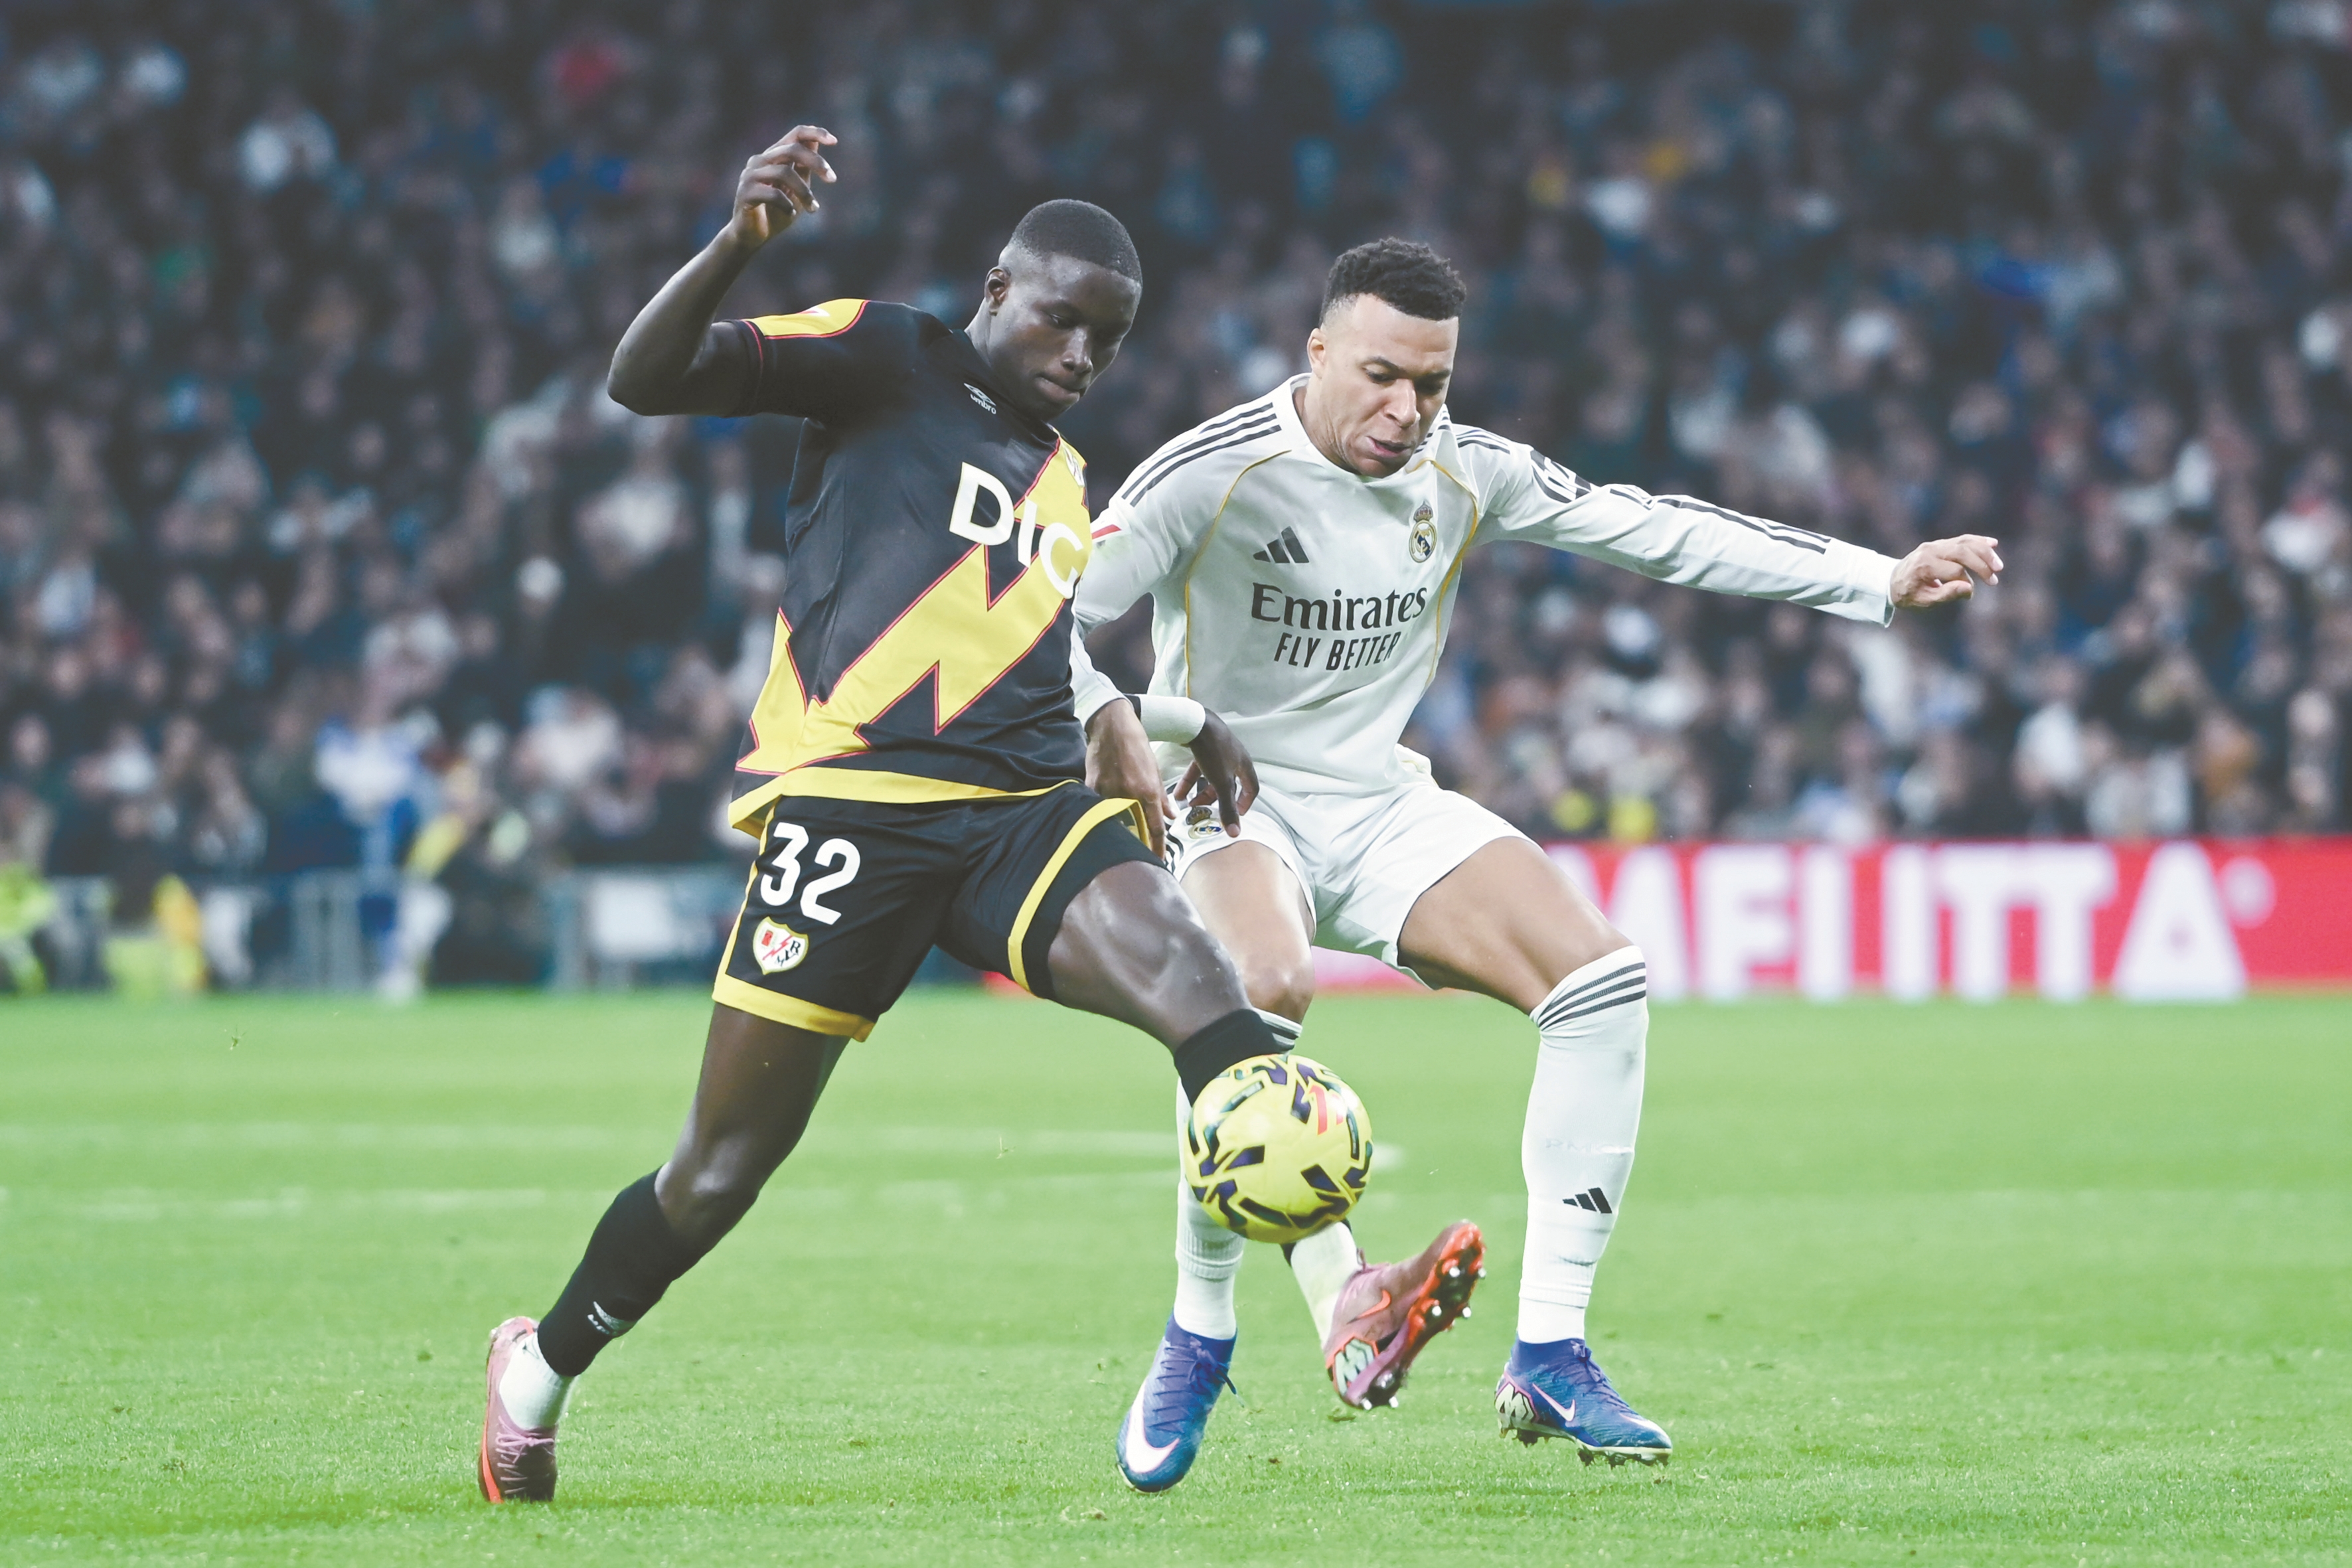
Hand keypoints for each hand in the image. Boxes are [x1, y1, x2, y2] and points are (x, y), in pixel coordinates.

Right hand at [727, 126, 836, 247]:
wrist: (751, 237)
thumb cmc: (775, 212)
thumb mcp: (795, 189)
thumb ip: (803, 168)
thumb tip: (815, 143)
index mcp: (773, 156)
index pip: (795, 135)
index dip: (815, 133)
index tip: (834, 141)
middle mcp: (760, 161)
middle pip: (792, 150)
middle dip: (816, 163)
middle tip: (833, 179)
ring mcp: (750, 175)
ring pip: (784, 172)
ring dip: (805, 192)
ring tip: (813, 208)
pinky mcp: (745, 193)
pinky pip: (773, 194)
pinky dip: (787, 205)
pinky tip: (791, 214)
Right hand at [1085, 699, 1172, 858]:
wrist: (1112, 725)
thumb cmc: (1136, 745)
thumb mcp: (1154, 770)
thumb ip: (1161, 797)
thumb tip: (1171, 816)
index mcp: (1148, 791)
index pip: (1154, 828)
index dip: (1157, 848)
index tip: (1159, 862)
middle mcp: (1129, 794)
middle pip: (1132, 830)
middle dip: (1135, 843)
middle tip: (1138, 853)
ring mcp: (1108, 791)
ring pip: (1112, 821)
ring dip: (1117, 829)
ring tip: (1119, 836)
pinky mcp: (1092, 786)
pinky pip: (1096, 807)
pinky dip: (1100, 813)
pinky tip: (1101, 816)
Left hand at [1173, 710, 1258, 839]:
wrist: (1195, 722)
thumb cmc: (1214, 750)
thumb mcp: (1222, 782)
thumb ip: (1227, 808)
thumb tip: (1235, 832)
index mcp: (1244, 765)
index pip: (1252, 788)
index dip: (1246, 803)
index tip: (1235, 815)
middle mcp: (1234, 758)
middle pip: (1228, 785)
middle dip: (1216, 800)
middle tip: (1206, 812)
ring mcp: (1218, 752)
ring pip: (1212, 778)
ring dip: (1201, 793)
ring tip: (1189, 805)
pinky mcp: (1204, 748)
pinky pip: (1199, 769)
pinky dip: (1190, 781)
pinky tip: (1177, 793)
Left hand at [1891, 533, 2002, 609]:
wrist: (1891, 581)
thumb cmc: (1908, 594)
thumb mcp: (1923, 601)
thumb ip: (1945, 595)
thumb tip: (1969, 588)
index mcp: (1924, 566)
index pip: (1954, 571)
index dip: (1966, 583)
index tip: (1969, 594)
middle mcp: (1930, 551)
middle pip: (1962, 552)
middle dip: (1982, 564)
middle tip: (1994, 578)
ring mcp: (1935, 544)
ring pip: (1965, 542)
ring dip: (1984, 552)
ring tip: (1998, 566)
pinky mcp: (1940, 543)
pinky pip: (1962, 539)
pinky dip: (1978, 541)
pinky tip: (1993, 544)